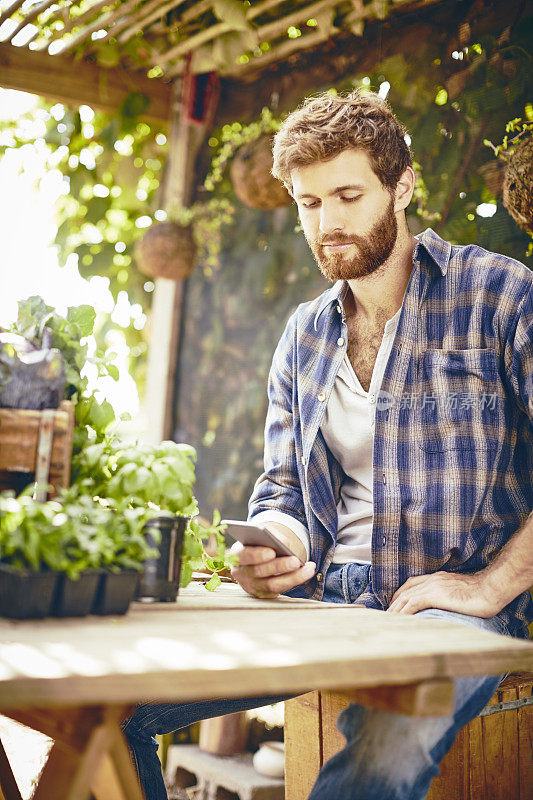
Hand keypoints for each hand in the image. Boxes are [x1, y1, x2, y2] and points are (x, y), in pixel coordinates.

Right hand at [230, 541, 315, 598]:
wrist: (259, 556)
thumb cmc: (260, 542)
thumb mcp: (262, 535)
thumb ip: (270, 536)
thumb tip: (284, 543)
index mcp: (236, 555)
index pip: (242, 556)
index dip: (256, 555)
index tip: (272, 552)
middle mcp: (241, 573)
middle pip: (259, 572)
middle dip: (279, 566)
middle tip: (295, 560)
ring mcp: (252, 586)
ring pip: (272, 584)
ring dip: (292, 577)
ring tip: (308, 568)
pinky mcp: (264, 594)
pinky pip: (281, 589)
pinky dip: (296, 580)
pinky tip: (308, 570)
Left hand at [386, 571, 500, 617]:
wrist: (490, 589)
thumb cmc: (482, 593)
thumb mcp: (461, 593)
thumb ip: (449, 597)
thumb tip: (447, 608)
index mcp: (437, 578)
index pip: (411, 584)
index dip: (401, 595)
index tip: (395, 606)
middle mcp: (432, 580)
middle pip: (404, 591)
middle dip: (394, 604)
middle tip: (386, 616)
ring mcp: (432, 586)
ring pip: (405, 597)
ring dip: (395, 610)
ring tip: (388, 622)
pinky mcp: (435, 595)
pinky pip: (413, 604)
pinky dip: (404, 612)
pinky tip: (399, 621)